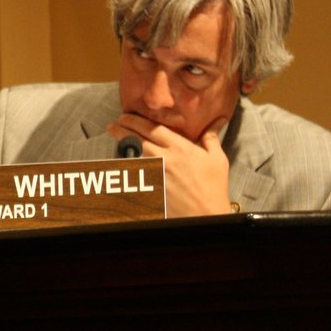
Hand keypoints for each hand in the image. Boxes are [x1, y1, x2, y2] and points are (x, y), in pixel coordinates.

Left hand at [108, 114, 230, 217]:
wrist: (206, 214)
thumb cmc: (214, 188)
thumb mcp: (217, 159)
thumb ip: (211, 138)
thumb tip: (217, 121)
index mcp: (181, 148)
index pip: (153, 129)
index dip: (137, 121)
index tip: (126, 116)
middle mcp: (166, 158)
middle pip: (138, 139)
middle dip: (123, 130)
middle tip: (113, 125)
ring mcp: (156, 173)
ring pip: (134, 154)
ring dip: (123, 144)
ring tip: (116, 137)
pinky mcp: (151, 187)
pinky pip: (135, 172)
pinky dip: (127, 163)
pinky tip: (122, 158)